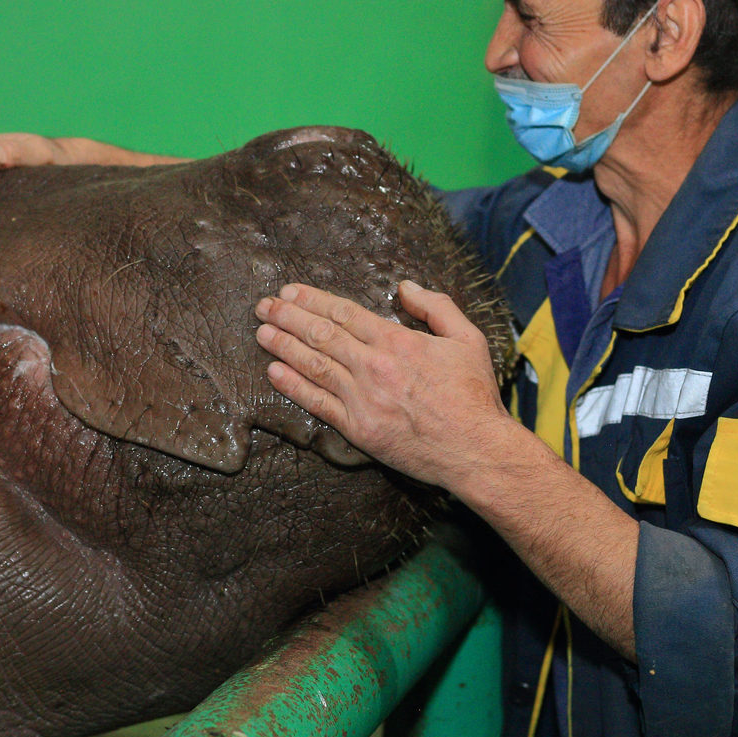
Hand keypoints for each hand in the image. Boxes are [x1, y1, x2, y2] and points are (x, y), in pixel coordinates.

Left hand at [253, 280, 515, 487]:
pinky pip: (318, 404)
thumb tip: (404, 286)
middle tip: (263, 306)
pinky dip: (293, 386)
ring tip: (261, 332)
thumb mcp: (467, 338)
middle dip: (288, 316)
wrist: (476, 450)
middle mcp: (374, 366)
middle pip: (321, 334)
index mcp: (398, 341)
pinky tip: (273, 372)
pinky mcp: (358, 429)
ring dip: (283, 346)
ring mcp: (363, 399)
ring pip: (313, 365)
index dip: (312, 299)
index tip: (289, 291)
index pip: (343, 313)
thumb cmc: (474, 395)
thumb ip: (436, 306)